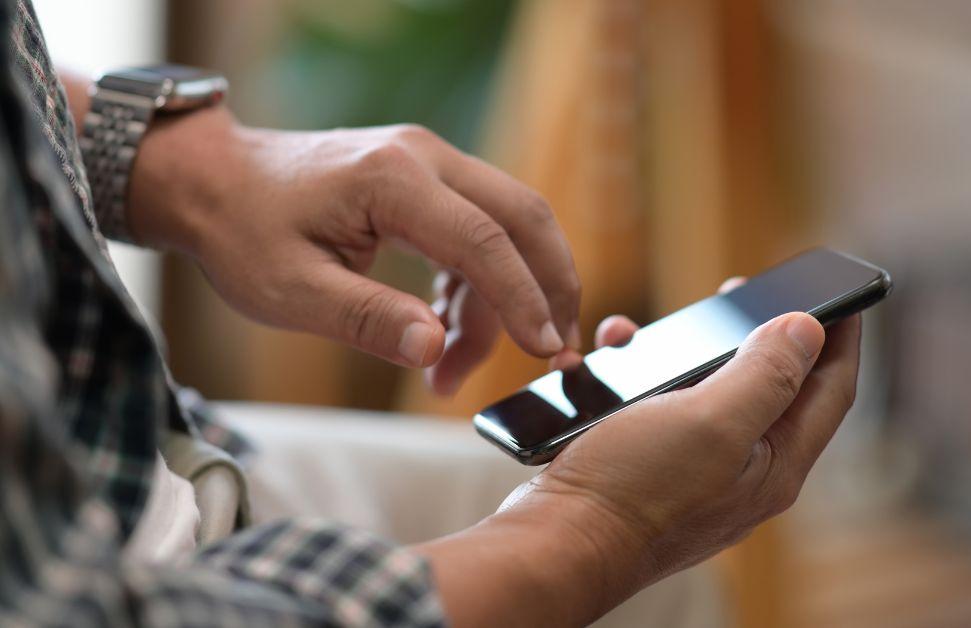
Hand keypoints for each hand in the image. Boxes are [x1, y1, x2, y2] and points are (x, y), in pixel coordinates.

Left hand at [128, 107, 580, 374]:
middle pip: (523, 216)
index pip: (484, 241)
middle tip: (555, 352)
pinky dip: (482, 284)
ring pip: (508, 226)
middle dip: (550, 286)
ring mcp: (430, 161)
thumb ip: (366, 319)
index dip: (523, 300)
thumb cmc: (243, 233)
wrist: (214, 180)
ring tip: (455, 368)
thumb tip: (434, 351)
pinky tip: (446, 331)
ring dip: (506, 297)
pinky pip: (481, 228)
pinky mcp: (428, 179)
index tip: (546, 353)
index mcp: (391, 180)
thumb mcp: (291, 292)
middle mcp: (424, 156)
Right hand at [417, 280, 861, 626]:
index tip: (842, 294)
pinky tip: (615, 363)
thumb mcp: (711, 420)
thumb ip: (767, 374)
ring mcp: (699, 475)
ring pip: (712, 395)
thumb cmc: (633, 489)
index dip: (841, 337)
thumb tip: (808, 328)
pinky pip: (664, 411)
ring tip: (665, 326)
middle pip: (776, 390)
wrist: (556, 543)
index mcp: (776, 464)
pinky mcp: (653, 472)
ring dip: (692, 351)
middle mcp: (745, 474)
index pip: (831, 390)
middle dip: (763, 334)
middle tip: (743, 291)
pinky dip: (645, 378)